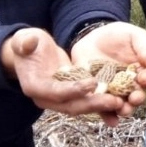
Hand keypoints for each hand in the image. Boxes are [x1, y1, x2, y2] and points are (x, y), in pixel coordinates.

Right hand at [0, 28, 133, 119]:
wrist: (30, 53)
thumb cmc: (28, 44)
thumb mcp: (24, 39)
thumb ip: (24, 42)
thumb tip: (28, 44)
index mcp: (34, 86)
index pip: (55, 92)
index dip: (73, 90)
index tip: (93, 83)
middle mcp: (46, 98)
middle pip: (71, 106)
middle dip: (93, 104)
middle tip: (114, 101)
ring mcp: (58, 99)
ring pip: (80, 107)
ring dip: (100, 106)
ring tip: (121, 103)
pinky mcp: (69, 95)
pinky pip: (85, 102)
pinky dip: (99, 104)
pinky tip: (118, 103)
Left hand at [70, 21, 145, 125]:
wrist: (91, 37)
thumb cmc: (117, 36)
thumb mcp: (133, 34)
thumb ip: (144, 45)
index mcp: (141, 71)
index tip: (143, 77)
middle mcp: (129, 85)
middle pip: (137, 96)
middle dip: (137, 99)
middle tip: (134, 97)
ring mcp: (113, 92)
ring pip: (122, 106)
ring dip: (125, 110)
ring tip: (122, 109)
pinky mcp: (96, 96)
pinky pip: (102, 109)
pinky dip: (108, 117)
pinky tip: (111, 121)